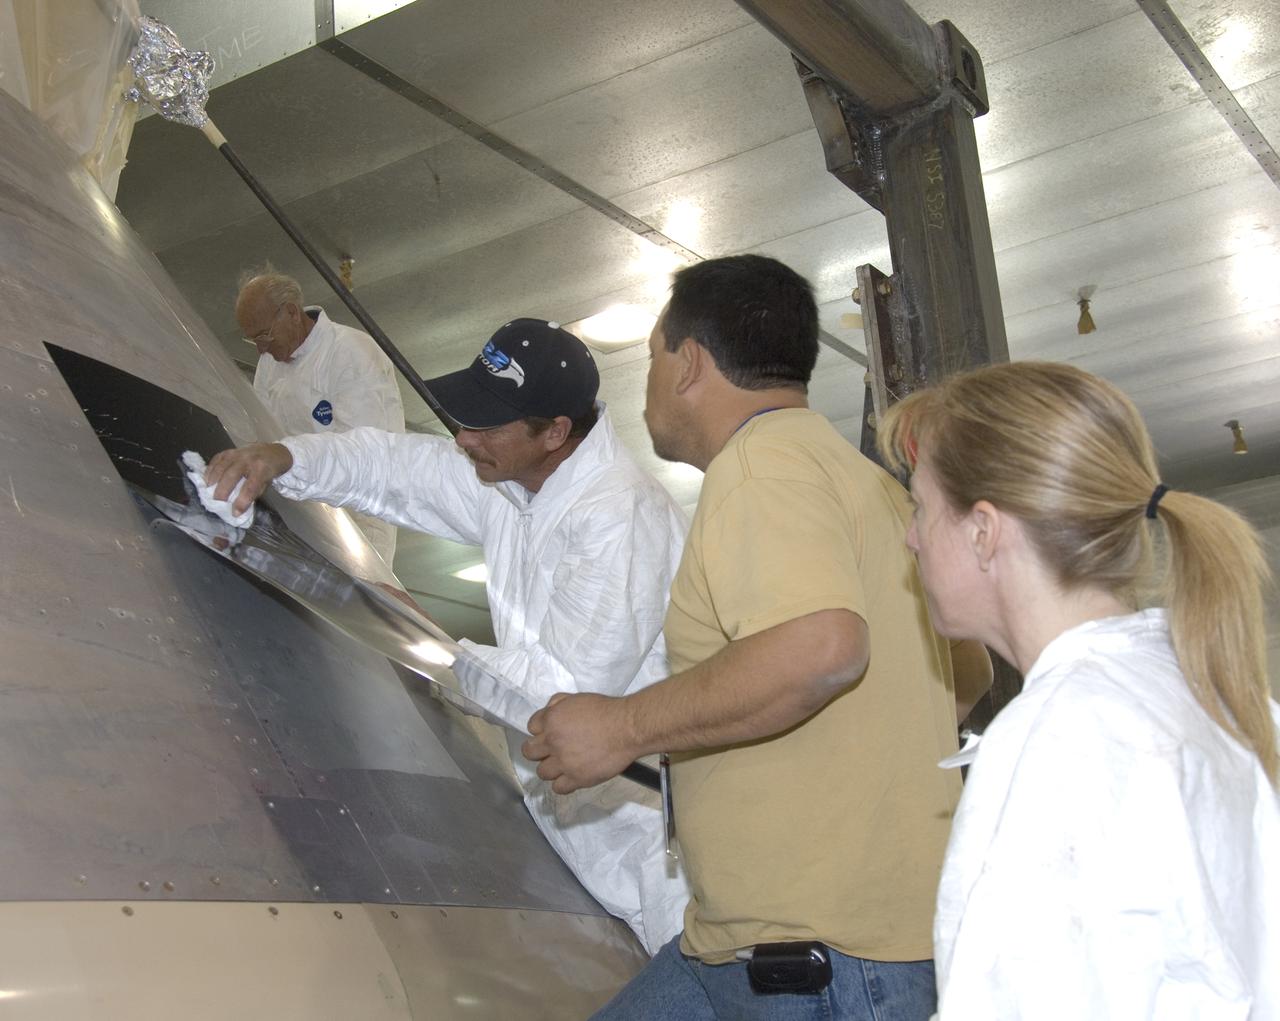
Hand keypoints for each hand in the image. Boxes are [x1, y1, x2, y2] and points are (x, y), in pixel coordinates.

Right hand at [205, 442, 292, 514]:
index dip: (241, 502)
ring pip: (221, 467)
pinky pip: (216, 460)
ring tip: (208, 492)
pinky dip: (210, 470)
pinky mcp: (229, 451)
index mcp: (262, 469)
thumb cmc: (268, 471)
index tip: (234, 513)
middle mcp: (248, 460)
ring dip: (212, 481)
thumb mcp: (266, 484)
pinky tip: (207, 480)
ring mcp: (237, 453)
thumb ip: (252, 494)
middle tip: (216, 504)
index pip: (250, 488)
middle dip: (222, 492)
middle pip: (231, 476)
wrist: (273, 452)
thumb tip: (237, 507)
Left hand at [522, 693, 637, 793]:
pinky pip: (558, 788)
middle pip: (530, 752)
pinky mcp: (576, 778)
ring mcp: (563, 762)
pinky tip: (571, 777)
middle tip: (549, 751)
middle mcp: (553, 741)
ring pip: (542, 772)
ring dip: (550, 768)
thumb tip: (549, 710)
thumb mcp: (577, 698)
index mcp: (552, 720)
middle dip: (538, 751)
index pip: (532, 727)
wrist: (627, 728)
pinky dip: (563, 784)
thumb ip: (558, 704)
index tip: (547, 734)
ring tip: (562, 765)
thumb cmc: (607, 712)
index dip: (540, 730)